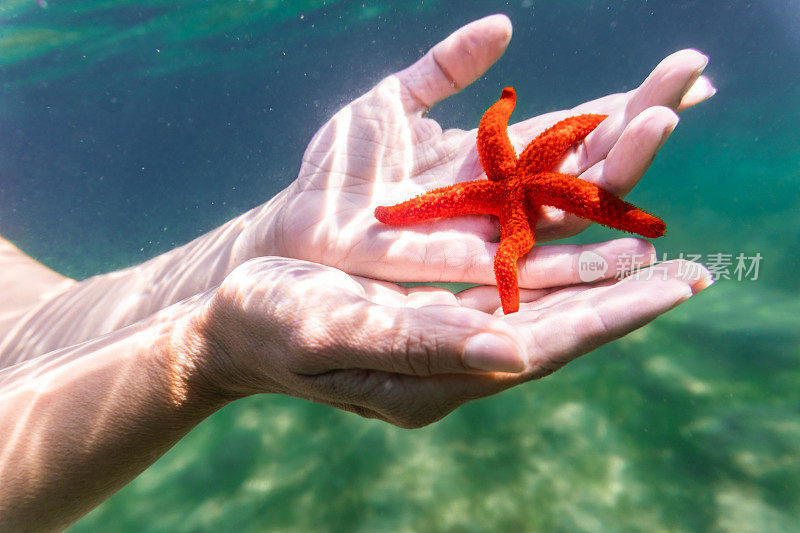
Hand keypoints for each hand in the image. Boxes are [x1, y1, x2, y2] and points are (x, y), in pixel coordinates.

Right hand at [188, 255, 710, 427]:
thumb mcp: (334, 331)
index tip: (674, 286)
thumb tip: (510, 353)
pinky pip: (507, 297)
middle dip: (624, 305)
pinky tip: (578, 252)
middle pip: (557, 333)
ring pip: (538, 314)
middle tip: (692, 275)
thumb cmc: (273, 325)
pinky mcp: (435, 319)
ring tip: (654, 258)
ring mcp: (447, 343)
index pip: (544, 348)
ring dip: (596, 288)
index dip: (611, 318)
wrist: (234, 327)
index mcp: (436, 378)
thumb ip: (417, 345)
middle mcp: (454, 365)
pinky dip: (550, 275)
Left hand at [251, 14, 714, 288]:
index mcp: (494, 160)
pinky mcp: (458, 267)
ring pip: (568, 206)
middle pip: (586, 162)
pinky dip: (580, 253)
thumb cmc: (341, 170)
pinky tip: (627, 239)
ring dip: (617, 167)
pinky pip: (529, 261)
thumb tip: (503, 26)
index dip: (622, 99)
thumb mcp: (392, 103)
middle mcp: (502, 200)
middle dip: (636, 120)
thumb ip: (444, 68)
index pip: (572, 127)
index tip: (681, 69)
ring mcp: (485, 235)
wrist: (296, 226)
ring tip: (661, 122)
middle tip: (689, 76)